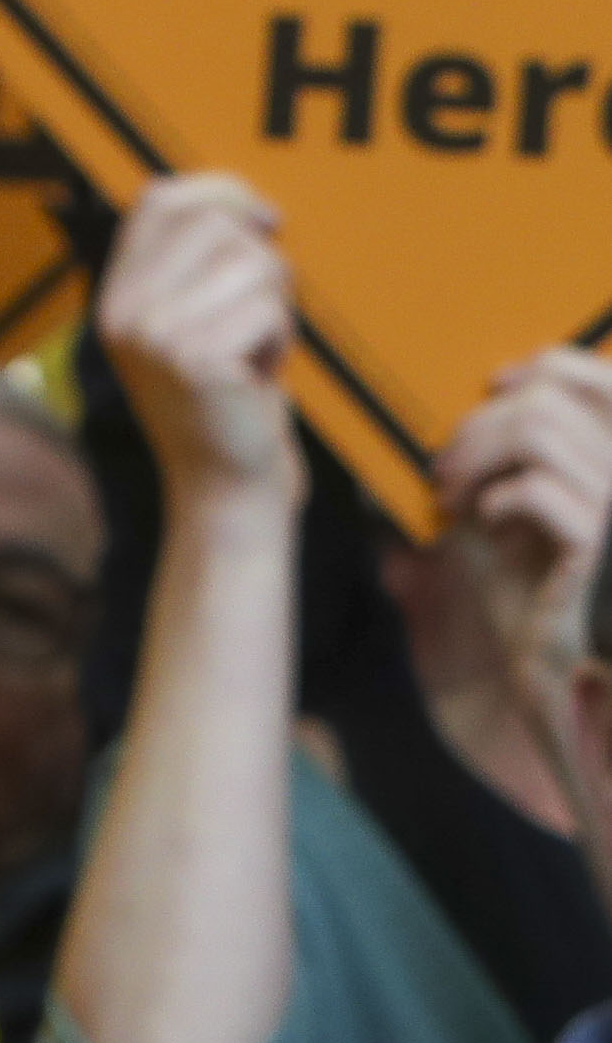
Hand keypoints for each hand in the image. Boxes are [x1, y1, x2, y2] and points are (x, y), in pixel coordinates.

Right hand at [99, 174, 298, 519]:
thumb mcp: (195, 325)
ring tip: (255, 350)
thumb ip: (199, 267)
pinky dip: (282, 339)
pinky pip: (270, 310)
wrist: (224, 488)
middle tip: (260, 314)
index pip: (160, 200)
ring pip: (254, 264)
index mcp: (116, 295)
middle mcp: (123, 310)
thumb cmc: (228, 403)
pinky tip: (260, 376)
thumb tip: (250, 205)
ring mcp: (152, 334)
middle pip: (217, 224)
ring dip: (277, 306)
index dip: (221, 191)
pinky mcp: (194, 359)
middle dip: (262, 261)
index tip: (265, 220)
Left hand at [440, 346, 611, 705]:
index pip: (605, 381)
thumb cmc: (548, 593)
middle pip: (551, 401)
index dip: (545, 367)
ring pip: (538, 431)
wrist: (571, 676)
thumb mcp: (530, 518)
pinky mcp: (602, 547)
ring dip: (475, 455)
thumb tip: (478, 407)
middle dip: (480, 423)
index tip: (494, 384)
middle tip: (446, 465)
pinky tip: (486, 523)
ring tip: (452, 493)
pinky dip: (496, 497)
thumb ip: (520, 464)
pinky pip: (537, 489)